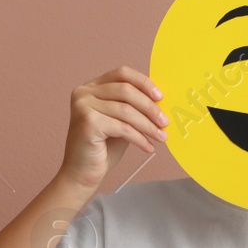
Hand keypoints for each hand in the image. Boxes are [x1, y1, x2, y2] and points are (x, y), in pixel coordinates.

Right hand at [57, 66, 167, 191]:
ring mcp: (83, 106)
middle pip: (126, 90)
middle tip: (165, 122)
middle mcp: (84, 92)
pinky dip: (140, 138)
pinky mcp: (88, 123)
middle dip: (150, 107)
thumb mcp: (121, 120)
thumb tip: (161, 100)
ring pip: (126, 110)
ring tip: (161, 137)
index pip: (122, 73)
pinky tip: (148, 147)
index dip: (144, 83)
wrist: (82, 174)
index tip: (161, 97)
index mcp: (91, 87)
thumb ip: (133, 106)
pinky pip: (122, 127)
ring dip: (148, 125)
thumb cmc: (103, 148)